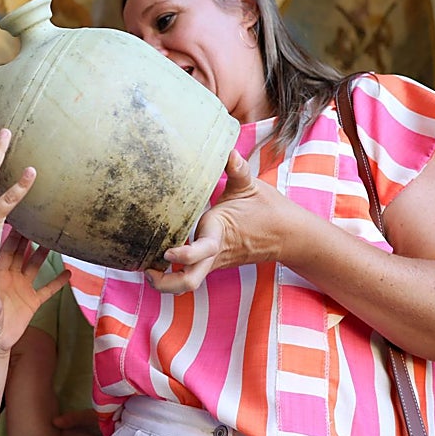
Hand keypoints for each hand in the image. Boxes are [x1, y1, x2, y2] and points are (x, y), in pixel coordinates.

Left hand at [0, 230, 69, 352]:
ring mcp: (23, 288)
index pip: (5, 252)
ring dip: (43, 255)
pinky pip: (47, 289)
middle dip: (28, 239)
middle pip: (21, 254)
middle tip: (37, 223)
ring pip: (35, 266)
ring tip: (53, 241)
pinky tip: (69, 273)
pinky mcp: (33, 301)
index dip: (12, 238)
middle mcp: (11, 278)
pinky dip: (58, 282)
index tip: (19, 222)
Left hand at [144, 150, 289, 293]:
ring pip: (189, 283)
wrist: (289, 235)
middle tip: (145, 269)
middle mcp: (214, 252)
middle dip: (164, 283)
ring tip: (147, 268)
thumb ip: (237, 169)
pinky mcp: (213, 263)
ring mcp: (213, 261)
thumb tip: (229, 151)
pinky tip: (158, 262)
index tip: (166, 251)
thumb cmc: (268, 208)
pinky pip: (192, 274)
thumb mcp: (250, 186)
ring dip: (166, 282)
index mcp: (220, 232)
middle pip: (189, 281)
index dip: (183, 255)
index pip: (201, 251)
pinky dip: (174, 273)